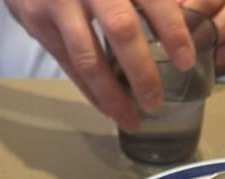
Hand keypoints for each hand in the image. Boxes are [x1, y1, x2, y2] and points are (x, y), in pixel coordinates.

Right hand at [4, 0, 195, 130]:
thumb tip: (182, 18)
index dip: (172, 30)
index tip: (186, 61)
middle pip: (121, 29)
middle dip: (141, 72)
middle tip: (155, 102)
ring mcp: (59, 4)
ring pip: (89, 58)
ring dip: (112, 96)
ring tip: (131, 120)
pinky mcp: (38, 23)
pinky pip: (70, 67)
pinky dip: (91, 92)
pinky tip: (108, 109)